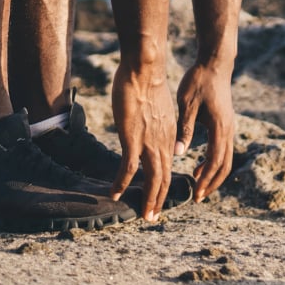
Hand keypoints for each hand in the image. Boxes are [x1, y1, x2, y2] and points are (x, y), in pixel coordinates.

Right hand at [110, 61, 175, 220]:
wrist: (145, 68)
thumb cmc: (148, 81)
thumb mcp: (158, 108)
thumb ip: (159, 123)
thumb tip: (154, 128)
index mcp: (169, 136)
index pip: (168, 167)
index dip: (164, 185)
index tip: (158, 197)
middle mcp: (163, 142)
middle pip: (164, 178)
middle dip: (159, 200)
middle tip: (153, 217)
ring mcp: (148, 141)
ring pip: (152, 179)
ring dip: (148, 200)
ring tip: (144, 216)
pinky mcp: (133, 138)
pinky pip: (128, 168)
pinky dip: (122, 183)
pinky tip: (115, 194)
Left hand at [175, 62, 237, 199]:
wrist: (215, 62)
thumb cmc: (199, 80)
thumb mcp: (187, 103)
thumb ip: (184, 128)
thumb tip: (178, 153)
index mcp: (219, 127)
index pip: (214, 161)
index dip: (205, 179)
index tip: (195, 194)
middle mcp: (228, 129)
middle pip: (225, 165)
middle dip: (212, 183)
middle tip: (198, 197)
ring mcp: (229, 126)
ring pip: (226, 158)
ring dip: (214, 174)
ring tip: (198, 186)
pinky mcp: (226, 122)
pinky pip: (223, 149)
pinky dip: (214, 162)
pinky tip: (199, 166)